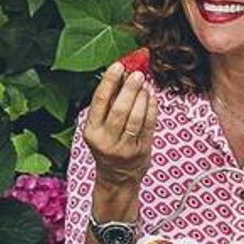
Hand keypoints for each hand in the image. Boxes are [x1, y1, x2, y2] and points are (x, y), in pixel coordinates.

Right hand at [84, 63, 157, 188]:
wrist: (117, 178)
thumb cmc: (108, 146)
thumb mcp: (100, 128)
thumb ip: (108, 104)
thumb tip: (122, 73)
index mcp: (91, 131)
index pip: (100, 101)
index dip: (109, 81)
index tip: (119, 65)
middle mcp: (106, 141)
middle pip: (120, 109)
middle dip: (130, 88)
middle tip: (138, 73)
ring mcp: (125, 148)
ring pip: (135, 117)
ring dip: (142, 97)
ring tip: (145, 84)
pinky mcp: (141, 151)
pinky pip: (148, 125)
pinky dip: (151, 108)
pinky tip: (152, 97)